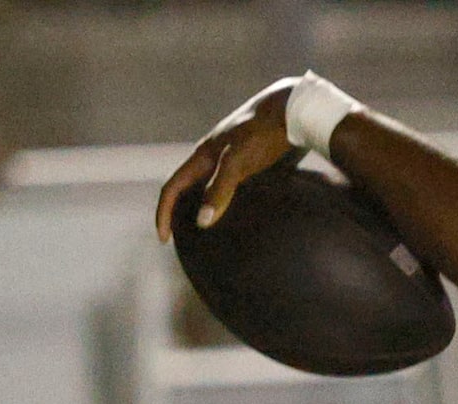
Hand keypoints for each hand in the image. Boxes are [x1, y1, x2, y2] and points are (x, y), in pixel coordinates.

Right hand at [156, 82, 297, 240]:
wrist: (293, 111)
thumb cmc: (263, 134)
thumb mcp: (238, 162)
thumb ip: (219, 190)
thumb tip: (202, 222)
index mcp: (202, 155)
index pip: (172, 187)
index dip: (164, 212)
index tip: (164, 239)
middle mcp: (213, 156)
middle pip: (187, 187)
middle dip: (179, 211)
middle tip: (183, 238)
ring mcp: (232, 157)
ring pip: (209, 186)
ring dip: (204, 207)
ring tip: (211, 232)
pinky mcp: (252, 161)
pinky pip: (232, 186)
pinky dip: (228, 203)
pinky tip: (243, 217)